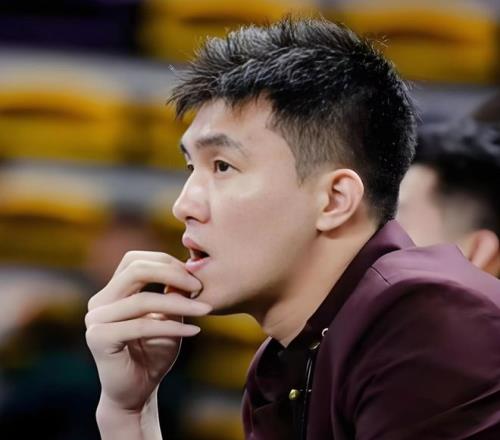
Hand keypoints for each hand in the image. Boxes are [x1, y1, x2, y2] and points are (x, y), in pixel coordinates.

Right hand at [85, 251, 210, 412]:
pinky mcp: (99, 339)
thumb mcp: (168, 316)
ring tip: (205, 309)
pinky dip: (172, 326)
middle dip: (172, 274)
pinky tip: (195, 330)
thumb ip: (172, 292)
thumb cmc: (154, 352)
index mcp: (112, 292)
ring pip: (142, 299)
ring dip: (179, 302)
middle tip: (199, 286)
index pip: (135, 261)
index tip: (194, 276)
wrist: (138, 392)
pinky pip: (142, 325)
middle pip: (135, 270)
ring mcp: (95, 320)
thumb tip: (188, 268)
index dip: (166, 262)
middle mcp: (99, 302)